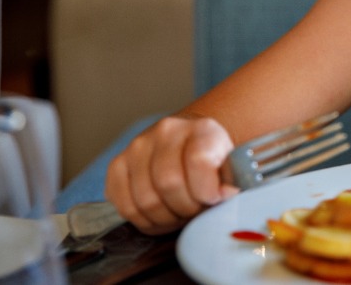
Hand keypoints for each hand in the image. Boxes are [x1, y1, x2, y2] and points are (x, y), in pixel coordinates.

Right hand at [105, 115, 238, 234]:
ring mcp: (138, 148)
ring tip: (179, 213)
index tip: (214, 200)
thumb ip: (232, 181)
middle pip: (168, 184)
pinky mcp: (117, 166)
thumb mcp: (232, 167)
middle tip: (195, 210)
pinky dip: (145, 221)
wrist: (189, 146)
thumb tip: (225, 194)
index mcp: (201, 129)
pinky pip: (125, 207)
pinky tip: (160, 215)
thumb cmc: (213, 162)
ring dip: (166, 218)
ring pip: (145, 200)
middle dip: (185, 209)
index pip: (198, 161)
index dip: (206, 191)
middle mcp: (166, 132)